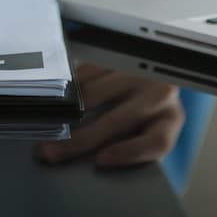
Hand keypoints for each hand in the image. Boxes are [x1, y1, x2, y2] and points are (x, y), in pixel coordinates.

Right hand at [36, 65, 184, 168]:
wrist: (157, 74)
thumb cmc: (149, 113)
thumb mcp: (149, 131)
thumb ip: (130, 146)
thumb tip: (85, 161)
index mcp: (170, 120)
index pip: (156, 141)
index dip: (129, 152)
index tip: (100, 161)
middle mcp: (160, 93)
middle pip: (118, 120)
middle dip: (80, 139)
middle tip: (50, 152)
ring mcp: (139, 71)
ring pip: (97, 93)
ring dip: (67, 110)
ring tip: (45, 124)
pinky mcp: (121, 55)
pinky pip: (89, 71)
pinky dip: (70, 87)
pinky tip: (56, 98)